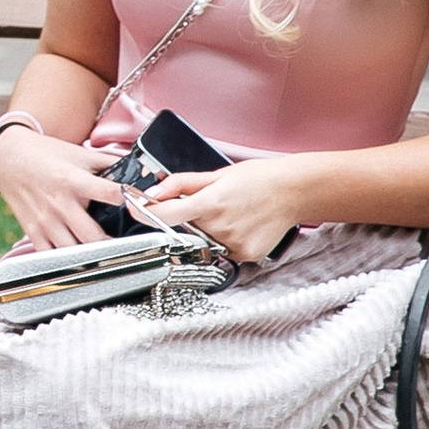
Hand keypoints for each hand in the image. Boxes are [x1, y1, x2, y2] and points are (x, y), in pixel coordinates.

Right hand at [0, 126, 135, 249]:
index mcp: (73, 180)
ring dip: (90, 256)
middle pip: (92, 236)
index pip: (109, 193)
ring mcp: (45, 220)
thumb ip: (109, 162)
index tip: (143, 207)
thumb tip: (139, 170)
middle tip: (127, 246)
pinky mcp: (33, 231)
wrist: (8, 157)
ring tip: (105, 256)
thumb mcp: (79, 153)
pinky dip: (66, 260)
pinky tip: (78, 257)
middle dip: (112, 244)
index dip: (129, 200)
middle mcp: (59, 203)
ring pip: (73, 251)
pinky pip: (52, 256)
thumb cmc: (46, 154)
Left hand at [138, 157, 315, 265]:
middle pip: (185, 228)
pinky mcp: (246, 255)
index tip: (133, 208)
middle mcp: (221, 227)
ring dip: (209, 229)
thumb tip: (152, 192)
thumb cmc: (260, 179)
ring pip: (204, 241)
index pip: (167, 214)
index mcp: (211, 203)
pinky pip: (223, 251)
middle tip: (211, 204)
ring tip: (232, 213)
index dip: (144, 212)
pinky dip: (226, 240)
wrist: (295, 192)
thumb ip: (181, 184)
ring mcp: (234, 244)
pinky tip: (241, 225)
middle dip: (189, 218)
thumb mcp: (218, 173)